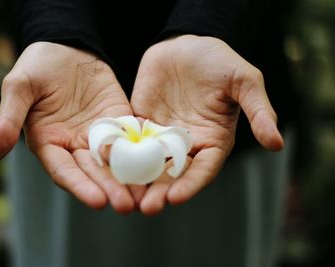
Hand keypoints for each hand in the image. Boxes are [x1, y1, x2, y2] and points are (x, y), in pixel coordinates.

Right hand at [0, 42, 137, 213]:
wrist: (66, 46)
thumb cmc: (37, 65)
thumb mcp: (19, 88)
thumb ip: (7, 120)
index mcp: (49, 143)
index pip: (64, 171)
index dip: (79, 186)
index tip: (98, 201)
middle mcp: (74, 145)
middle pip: (93, 172)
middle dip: (109, 189)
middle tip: (127, 206)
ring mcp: (99, 135)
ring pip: (115, 161)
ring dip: (129, 179)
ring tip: (145, 196)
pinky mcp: (119, 121)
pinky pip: (132, 139)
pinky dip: (143, 152)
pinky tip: (157, 165)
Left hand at [131, 35, 282, 214]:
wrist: (187, 44)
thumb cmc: (219, 61)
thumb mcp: (244, 80)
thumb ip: (258, 111)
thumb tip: (277, 144)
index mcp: (213, 141)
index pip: (203, 169)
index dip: (191, 184)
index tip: (175, 197)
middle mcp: (187, 144)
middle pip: (174, 174)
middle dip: (161, 192)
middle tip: (147, 208)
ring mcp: (162, 135)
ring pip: (149, 164)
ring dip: (139, 182)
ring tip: (126, 198)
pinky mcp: (142, 122)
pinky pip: (130, 141)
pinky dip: (122, 155)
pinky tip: (109, 166)